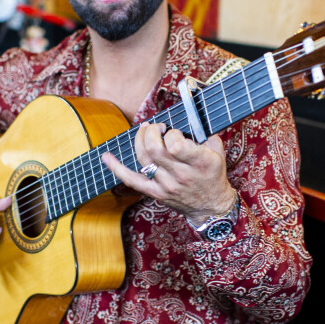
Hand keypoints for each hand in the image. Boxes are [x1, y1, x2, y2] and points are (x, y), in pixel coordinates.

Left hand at [101, 123, 236, 225]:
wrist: (210, 207)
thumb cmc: (213, 176)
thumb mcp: (218, 152)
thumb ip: (205, 134)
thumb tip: (190, 116)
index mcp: (199, 163)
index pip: (175, 144)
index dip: (171, 133)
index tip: (175, 132)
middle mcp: (181, 175)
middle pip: (154, 149)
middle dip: (151, 131)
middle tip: (156, 127)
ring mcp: (166, 185)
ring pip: (143, 158)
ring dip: (140, 139)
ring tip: (145, 131)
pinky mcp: (155, 193)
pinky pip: (132, 180)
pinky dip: (116, 168)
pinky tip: (106, 157)